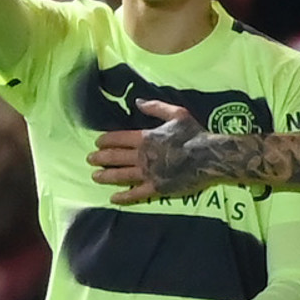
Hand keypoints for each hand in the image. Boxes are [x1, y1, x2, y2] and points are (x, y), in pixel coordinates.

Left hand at [86, 99, 209, 203]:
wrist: (210, 156)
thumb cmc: (195, 134)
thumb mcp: (177, 113)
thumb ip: (156, 107)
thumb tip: (138, 102)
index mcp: (146, 137)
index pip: (118, 138)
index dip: (106, 140)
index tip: (97, 142)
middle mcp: (143, 156)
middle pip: (115, 157)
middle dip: (100, 158)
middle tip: (90, 159)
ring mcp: (149, 174)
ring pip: (121, 175)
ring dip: (106, 176)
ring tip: (95, 176)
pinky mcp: (157, 188)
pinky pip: (136, 194)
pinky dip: (124, 196)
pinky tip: (113, 198)